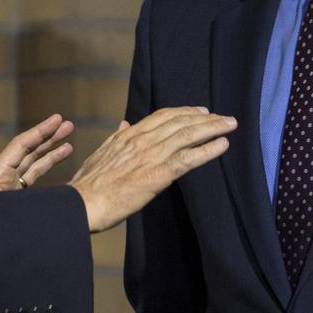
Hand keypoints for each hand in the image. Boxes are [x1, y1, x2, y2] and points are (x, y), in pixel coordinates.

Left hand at [0, 113, 74, 194]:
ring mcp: (12, 184)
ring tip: (70, 135)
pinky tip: (64, 154)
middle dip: (49, 135)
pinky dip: (49, 162)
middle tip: (68, 124)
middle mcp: (5, 174)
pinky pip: (36, 173)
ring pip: (35, 160)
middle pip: (30, 149)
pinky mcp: (19, 195)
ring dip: (52, 147)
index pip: (22, 145)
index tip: (57, 119)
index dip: (40, 131)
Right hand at [69, 107, 235, 231]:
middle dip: (204, 117)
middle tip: (223, 116)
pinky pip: (189, 158)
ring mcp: (151, 155)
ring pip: (188, 135)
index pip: (162, 116)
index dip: (184, 112)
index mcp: (128, 135)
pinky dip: (208, 150)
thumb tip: (124, 124)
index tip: (199, 110)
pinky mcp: (158, 174)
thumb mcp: (101, 153)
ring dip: (212, 128)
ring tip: (230, 125)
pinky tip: (222, 145)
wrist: (83, 202)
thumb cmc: (88, 184)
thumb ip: (116, 137)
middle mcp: (142, 140)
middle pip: (180, 122)